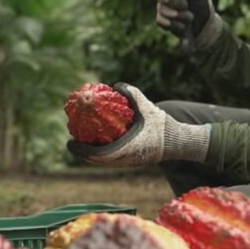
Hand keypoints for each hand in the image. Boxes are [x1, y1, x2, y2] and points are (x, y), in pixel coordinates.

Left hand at [66, 83, 209, 166]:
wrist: (179, 142)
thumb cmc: (163, 125)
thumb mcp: (147, 106)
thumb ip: (132, 94)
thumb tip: (114, 85)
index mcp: (128, 150)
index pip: (98, 155)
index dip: (82, 151)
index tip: (70, 142)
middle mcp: (126, 160)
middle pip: (97, 161)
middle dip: (82, 153)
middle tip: (72, 142)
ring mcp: (129, 163)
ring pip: (104, 162)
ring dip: (90, 155)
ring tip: (80, 142)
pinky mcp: (132, 162)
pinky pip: (111, 159)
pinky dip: (101, 153)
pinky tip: (96, 142)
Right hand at [155, 0, 223, 48]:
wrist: (206, 26)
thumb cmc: (204, 6)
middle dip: (173, 1)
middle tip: (186, 5)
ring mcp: (164, 9)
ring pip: (160, 9)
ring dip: (176, 14)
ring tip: (190, 18)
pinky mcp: (163, 21)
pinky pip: (159, 21)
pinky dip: (172, 24)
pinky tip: (182, 26)